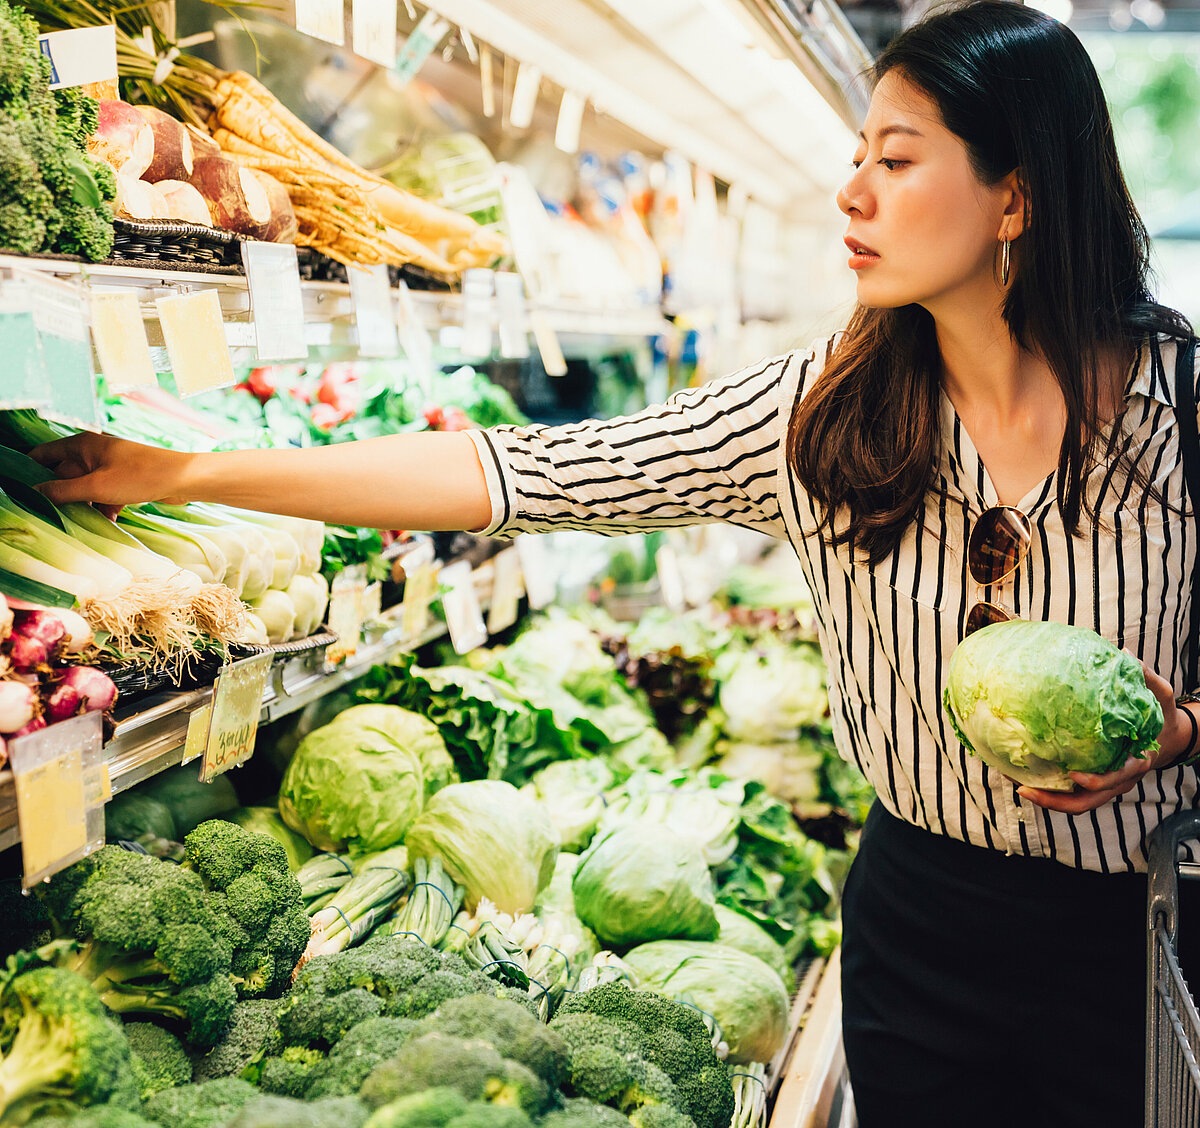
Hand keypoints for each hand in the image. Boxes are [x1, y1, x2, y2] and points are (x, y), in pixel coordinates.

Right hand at [30, 432, 194, 508]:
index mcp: (83, 444)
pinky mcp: (125, 480)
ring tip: (79, 522)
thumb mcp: (96, 486)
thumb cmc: (141, 476)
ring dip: (84, 505)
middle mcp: (94, 452)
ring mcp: (111, 466)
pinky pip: (105, 495)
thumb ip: (62, 490)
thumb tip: (34, 492)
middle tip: (52, 514)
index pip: (45, 454)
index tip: (23, 490)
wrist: (184, 479)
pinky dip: (104, 507)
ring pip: (86, 487)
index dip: (31, 470)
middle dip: (60, 494)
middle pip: (65, 474)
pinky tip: (108, 521)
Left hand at [1018, 663, 1191, 812]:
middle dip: (1056, 802)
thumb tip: (1123, 652)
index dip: (1096, 781)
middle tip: (1025, 789)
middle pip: (1088, 801)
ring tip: (1016, 785)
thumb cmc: (1162, 714)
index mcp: (1137, 762)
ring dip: (1047, 800)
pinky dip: (1050, 790)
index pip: (1117, 780)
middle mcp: (1120, 779)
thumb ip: (1146, 676)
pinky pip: (1071, 793)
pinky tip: (1023, 776)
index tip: (1074, 774)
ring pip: (1077, 803)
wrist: (1168, 737)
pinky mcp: (1094, 782)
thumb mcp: (1161, 694)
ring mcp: (1107, 784)